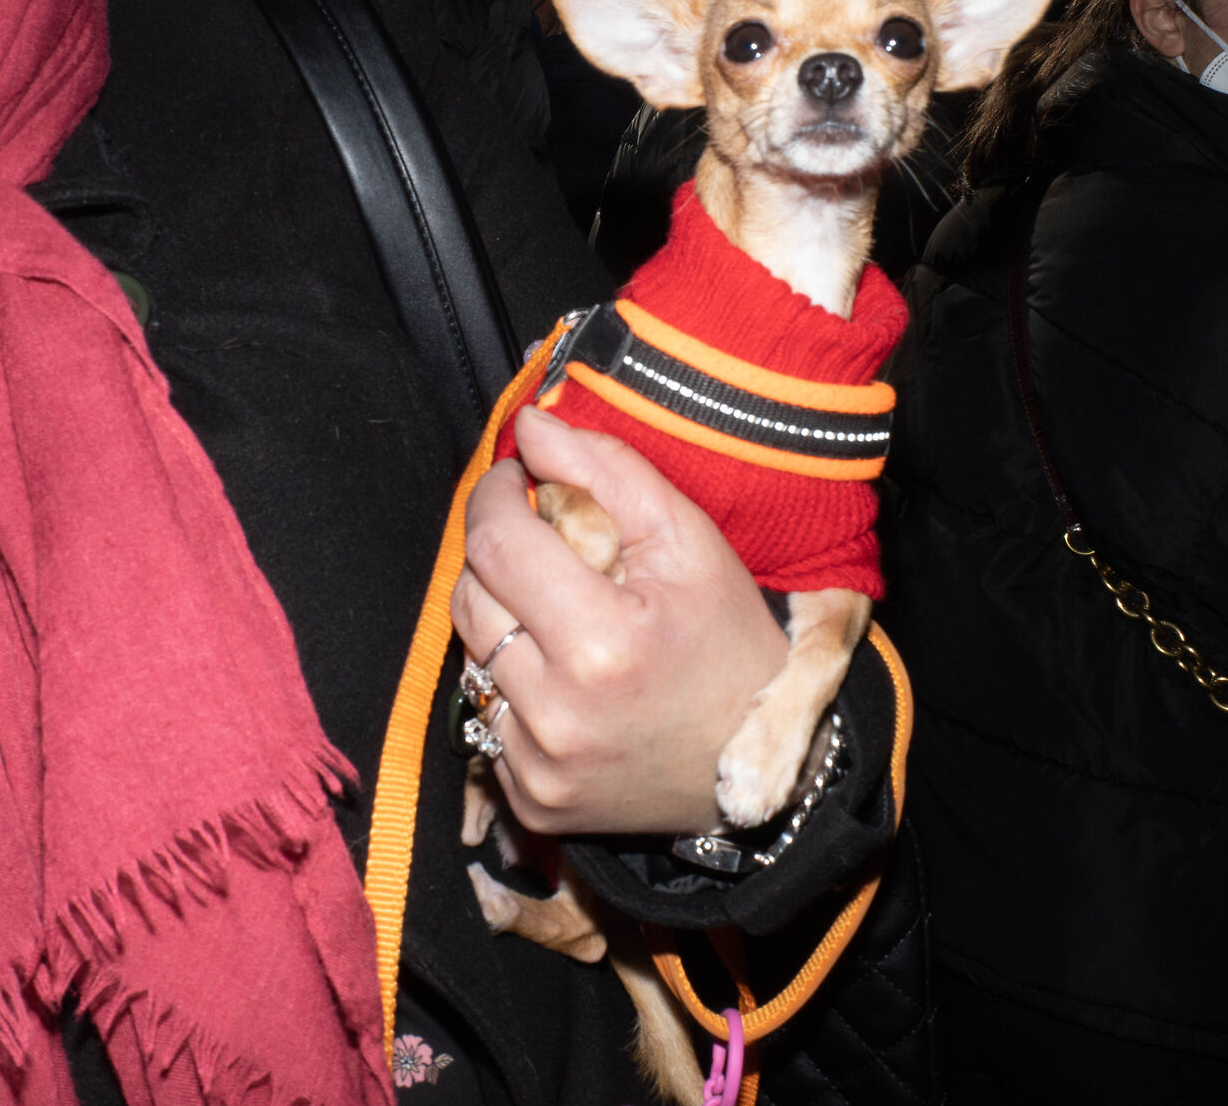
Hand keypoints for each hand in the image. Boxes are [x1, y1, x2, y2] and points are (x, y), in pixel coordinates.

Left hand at [451, 407, 788, 835]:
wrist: (758, 771)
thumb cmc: (729, 643)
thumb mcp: (689, 543)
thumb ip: (606, 472)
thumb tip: (529, 426)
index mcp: (602, 645)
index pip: (496, 542)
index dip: (497, 496)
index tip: (519, 480)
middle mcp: (558, 716)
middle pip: (470, 598)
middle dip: (500, 556)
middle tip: (549, 547)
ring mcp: (537, 767)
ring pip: (469, 654)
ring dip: (503, 618)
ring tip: (562, 613)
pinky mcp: (529, 800)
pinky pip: (486, 714)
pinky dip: (515, 683)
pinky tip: (567, 679)